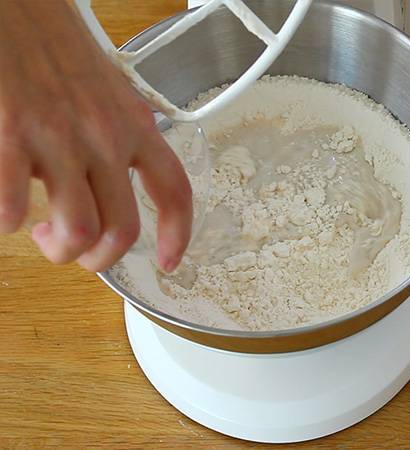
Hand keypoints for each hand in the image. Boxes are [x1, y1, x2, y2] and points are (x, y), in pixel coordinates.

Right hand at [0, 1, 191, 272]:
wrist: (15, 8)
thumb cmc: (58, 48)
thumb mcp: (109, 93)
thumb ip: (121, 140)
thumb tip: (110, 189)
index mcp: (136, 125)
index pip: (175, 190)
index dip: (178, 234)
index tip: (170, 261)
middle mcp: (106, 137)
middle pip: (123, 230)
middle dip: (100, 259)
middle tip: (79, 249)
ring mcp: (59, 138)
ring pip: (77, 232)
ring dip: (59, 248)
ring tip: (42, 231)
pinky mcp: (12, 136)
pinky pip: (12, 210)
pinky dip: (7, 222)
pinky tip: (6, 208)